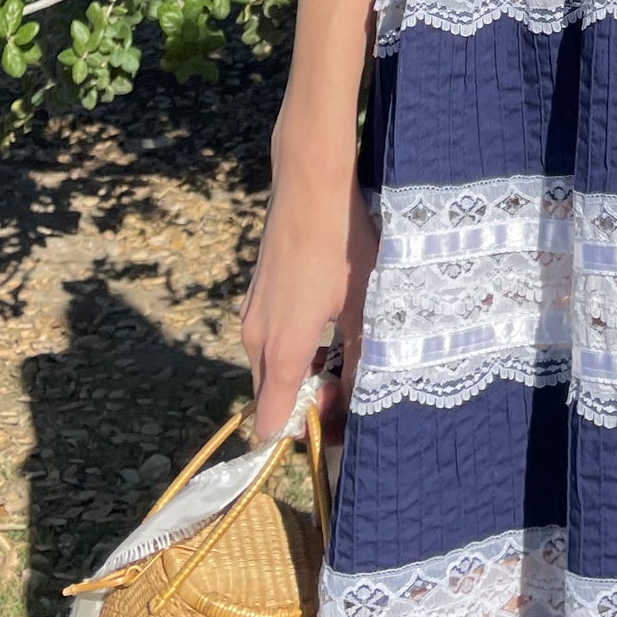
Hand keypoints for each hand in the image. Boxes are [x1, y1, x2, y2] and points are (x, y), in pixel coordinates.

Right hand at [240, 138, 379, 440]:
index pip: (270, 424)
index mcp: (281, 351)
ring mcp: (252, 316)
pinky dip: (296, 347)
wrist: (309, 184)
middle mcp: (256, 340)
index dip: (305, 433)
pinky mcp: (256, 298)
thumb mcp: (364, 307)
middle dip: (310, 400)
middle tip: (352, 380)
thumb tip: (357, 404)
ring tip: (348, 348)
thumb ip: (360, 362)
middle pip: (273, 398)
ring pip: (273, 368)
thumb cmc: (343, 244)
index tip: (339, 421)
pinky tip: (331, 322)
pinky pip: (271, 342)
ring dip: (305, 372)